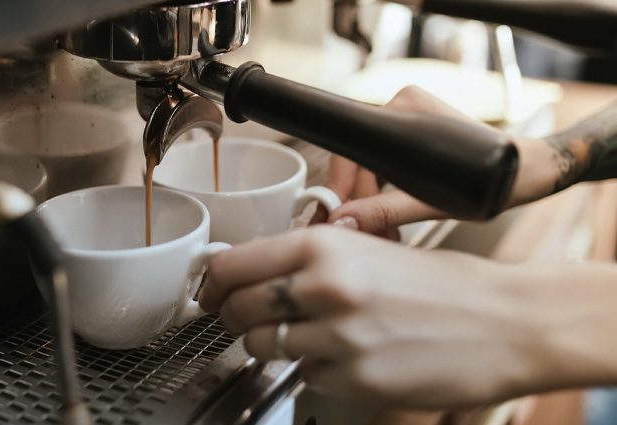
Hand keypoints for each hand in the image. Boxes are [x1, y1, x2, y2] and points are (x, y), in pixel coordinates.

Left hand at [199, 226, 570, 408]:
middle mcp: (325, 288)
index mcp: (325, 245)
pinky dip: (315, 368)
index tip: (209, 291)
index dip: (212, 282)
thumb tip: (257, 272)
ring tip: (302, 334)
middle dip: (233, 316)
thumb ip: (310, 258)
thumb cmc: (442, 281)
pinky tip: (346, 355)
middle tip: (244, 317)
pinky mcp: (355, 380)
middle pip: (237, 309)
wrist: (504, 321)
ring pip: (262, 346)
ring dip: (271, 343)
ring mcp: (338, 338)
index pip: (232, 265)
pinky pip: (306, 375)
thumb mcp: (370, 247)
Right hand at [315, 86, 558, 234]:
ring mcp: (408, 119)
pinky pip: (384, 165)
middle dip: (361, 204)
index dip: (339, 187)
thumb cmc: (493, 182)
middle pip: (360, 164)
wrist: (527, 173)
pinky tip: (393, 217)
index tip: (332, 216)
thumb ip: (385, 211)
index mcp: (404, 110)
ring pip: (371, 168)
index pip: (351, 151)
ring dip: (373, 203)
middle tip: (368, 236)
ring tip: (386, 233)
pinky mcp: (415, 134)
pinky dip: (385, 193)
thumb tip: (344, 221)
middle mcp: (402, 108)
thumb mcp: (432, 204)